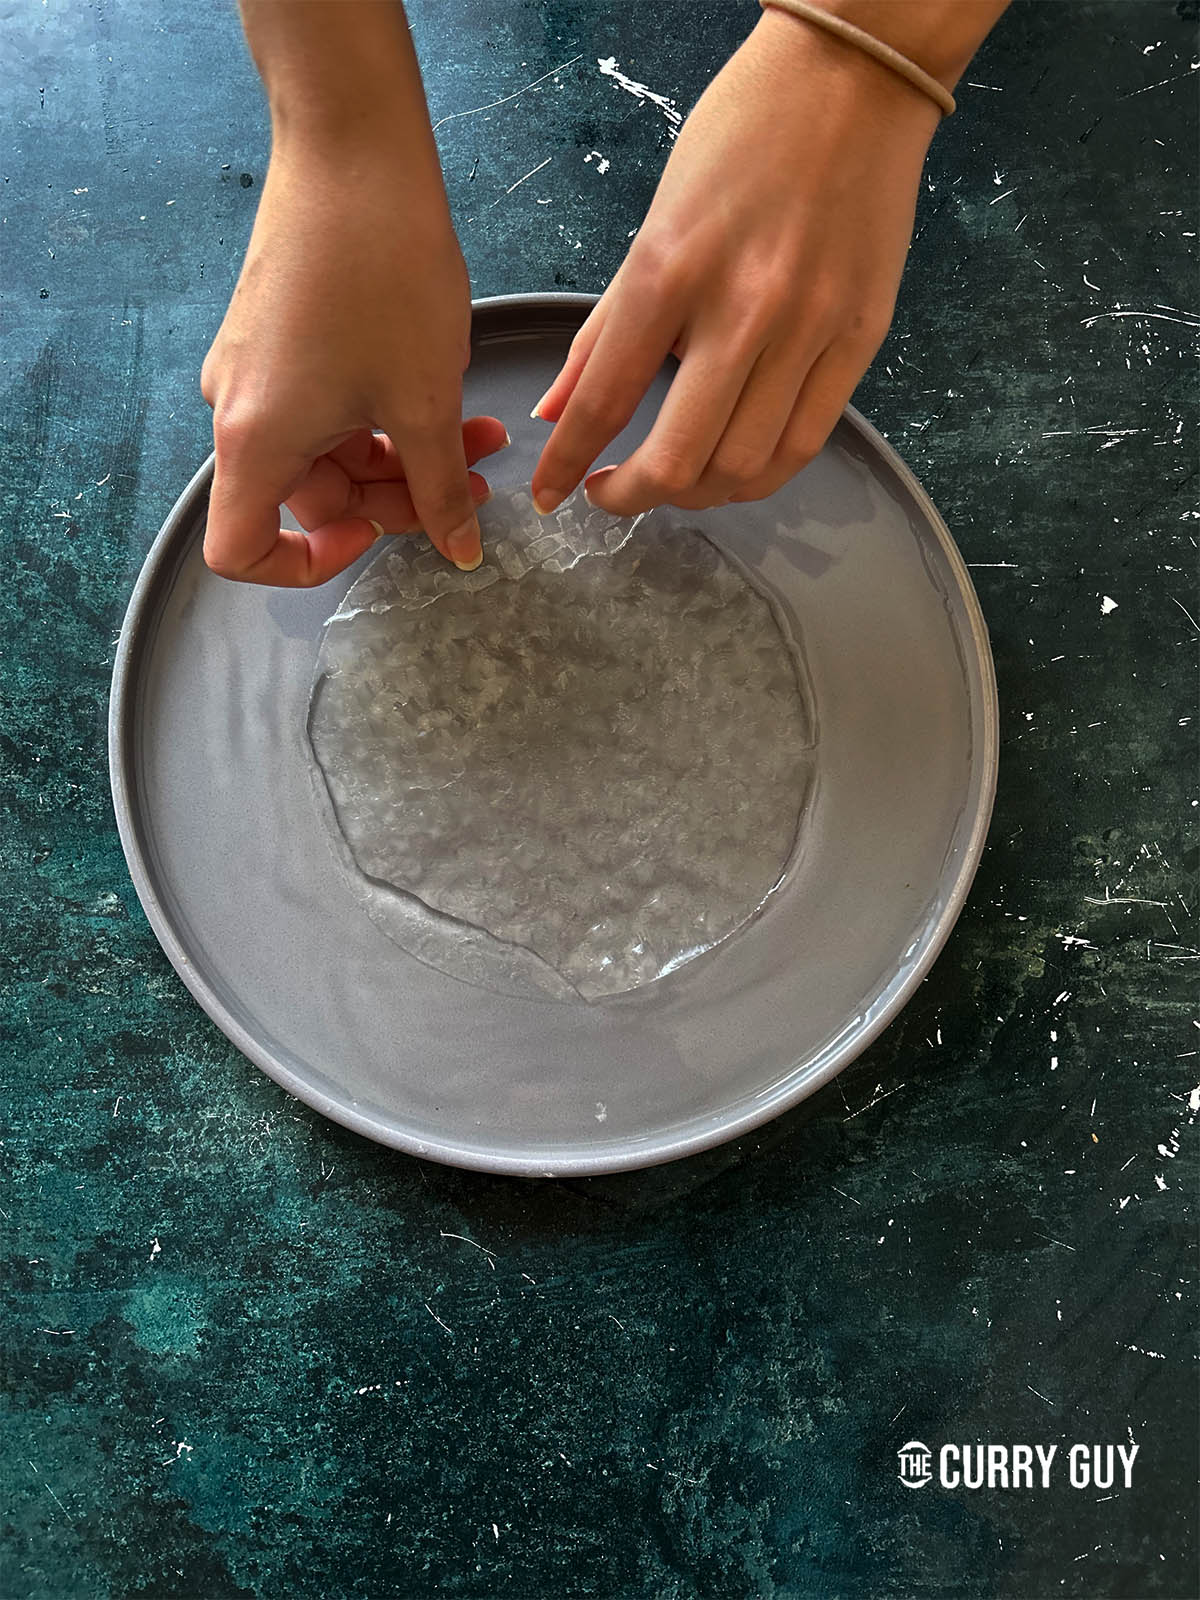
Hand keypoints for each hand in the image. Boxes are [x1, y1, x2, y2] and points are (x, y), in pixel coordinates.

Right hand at [201, 134, 504, 585]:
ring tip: (481, 438)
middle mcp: (240, 411)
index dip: (303, 566)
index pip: (240, 551)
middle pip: (310, 498)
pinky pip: (326, 405)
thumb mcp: (424, 400)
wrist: (353, 152)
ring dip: (405, 454)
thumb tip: (459, 550)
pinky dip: (383, 414)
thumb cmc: (381, 271)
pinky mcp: (277, 337)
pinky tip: (445, 395)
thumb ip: (440, 489)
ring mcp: (256, 371)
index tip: (373, 542)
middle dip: (397, 499)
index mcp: (256, 442)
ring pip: (330, 451)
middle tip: (471, 487)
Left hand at [530, 9, 941, 515]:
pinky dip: (761, 475)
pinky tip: (734, 466)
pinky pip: (806, 442)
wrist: (853, 78)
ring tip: (677, 481)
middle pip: (680, 459)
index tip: (551, 495)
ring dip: (698, 495)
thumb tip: (558, 408)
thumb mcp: (654, 224)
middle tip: (615, 494)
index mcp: (671, 269)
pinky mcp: (861, 336)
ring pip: (745, 466)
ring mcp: (809, 327)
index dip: (567, 463)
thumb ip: (606, 327)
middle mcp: (742, 307)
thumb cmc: (742, 136)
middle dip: (633, 497)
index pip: (604, 399)